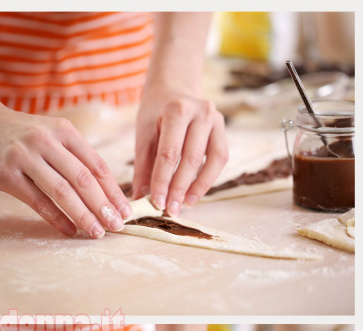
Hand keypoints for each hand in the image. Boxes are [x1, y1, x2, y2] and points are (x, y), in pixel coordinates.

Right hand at [0, 101, 131, 237]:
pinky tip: (69, 230)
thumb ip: (73, 156)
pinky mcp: (6, 174)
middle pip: (83, 179)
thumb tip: (103, 193)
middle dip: (103, 206)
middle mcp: (45, 141)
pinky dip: (56, 218)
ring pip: (62, 191)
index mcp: (63, 130)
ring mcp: (25, 157)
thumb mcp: (49, 134)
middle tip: (117, 226)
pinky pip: (37, 201)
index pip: (96, 164)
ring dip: (83, 215)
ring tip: (96, 232)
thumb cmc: (20, 135)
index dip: (114, 190)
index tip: (126, 211)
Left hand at [133, 89, 227, 214]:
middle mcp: (201, 112)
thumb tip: (139, 199)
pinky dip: (208, 178)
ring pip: (213, 159)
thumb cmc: (156, 114)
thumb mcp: (143, 135)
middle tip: (170, 209)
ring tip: (185, 205)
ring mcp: (216, 120)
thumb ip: (142, 167)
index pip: (169, 153)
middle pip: (191, 158)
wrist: (174, 89)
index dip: (163, 181)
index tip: (157, 203)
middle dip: (180, 188)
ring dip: (199, 186)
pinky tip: (195, 194)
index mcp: (177, 110)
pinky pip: (220, 158)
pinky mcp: (223, 129)